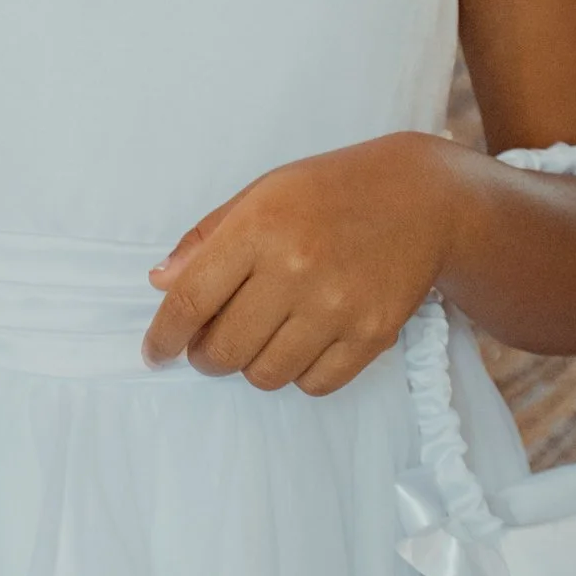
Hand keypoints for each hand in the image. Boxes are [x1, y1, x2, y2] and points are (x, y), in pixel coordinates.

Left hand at [143, 133, 459, 395]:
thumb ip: (207, 238)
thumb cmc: (329, 191)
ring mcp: (338, 307)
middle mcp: (296, 269)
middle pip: (224, 349)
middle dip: (205, 356)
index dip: (164, 336)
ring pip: (265, 375)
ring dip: (251, 365)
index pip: (192, 300)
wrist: (421, 198)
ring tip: (260, 337)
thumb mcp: (261, 193)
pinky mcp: (373, 335)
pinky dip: (298, 373)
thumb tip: (161, 284)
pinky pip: (315, 384)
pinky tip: (300, 343)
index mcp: (260, 228)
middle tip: (210, 344)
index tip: (154, 353)